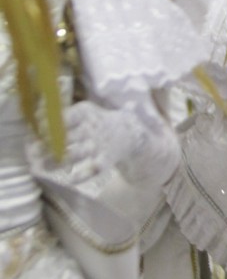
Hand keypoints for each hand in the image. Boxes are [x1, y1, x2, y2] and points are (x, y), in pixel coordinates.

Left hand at [28, 101, 178, 186]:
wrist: (131, 133)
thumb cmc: (98, 122)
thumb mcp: (84, 112)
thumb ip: (62, 116)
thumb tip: (35, 118)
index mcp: (87, 112)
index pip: (65, 116)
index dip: (47, 125)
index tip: (33, 133)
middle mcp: (94, 127)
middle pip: (67, 137)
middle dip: (47, 146)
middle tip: (30, 152)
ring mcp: (100, 144)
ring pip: (76, 154)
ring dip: (57, 161)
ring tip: (39, 166)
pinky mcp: (106, 160)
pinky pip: (94, 168)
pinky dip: (83, 174)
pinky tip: (71, 179)